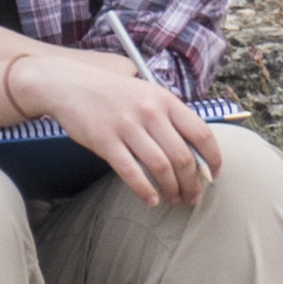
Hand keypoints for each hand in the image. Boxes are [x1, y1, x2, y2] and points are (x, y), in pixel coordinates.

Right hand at [36, 65, 223, 207]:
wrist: (68, 84)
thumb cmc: (111, 93)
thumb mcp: (147, 95)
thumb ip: (169, 118)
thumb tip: (195, 154)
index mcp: (165, 100)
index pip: (202, 134)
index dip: (213, 159)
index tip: (213, 176)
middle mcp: (149, 112)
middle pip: (183, 157)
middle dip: (192, 184)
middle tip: (192, 197)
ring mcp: (126, 126)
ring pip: (161, 166)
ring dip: (171, 189)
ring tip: (173, 199)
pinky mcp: (104, 140)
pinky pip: (130, 171)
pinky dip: (144, 189)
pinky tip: (150, 199)